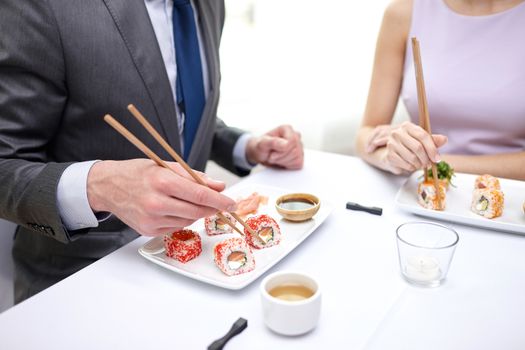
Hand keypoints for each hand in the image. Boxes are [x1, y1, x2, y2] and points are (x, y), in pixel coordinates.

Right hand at [87, 159, 236, 235]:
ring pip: (188, 220)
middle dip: (212, 208)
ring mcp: (151, 219)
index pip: (200, 194)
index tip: (231, 203)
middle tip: (220, 203)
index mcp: (162, 182)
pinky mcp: (147, 230)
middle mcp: (156, 203)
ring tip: (188, 200)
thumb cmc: (137, 173)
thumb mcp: (166, 166)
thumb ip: (195, 177)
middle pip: (197, 211)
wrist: (107, 186)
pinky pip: (175, 227)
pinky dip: (181, 219)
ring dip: (196, 212)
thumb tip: (219, 186)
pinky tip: (174, 208)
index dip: (220, 200)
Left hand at [245, 125, 303, 169]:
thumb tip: (285, 144)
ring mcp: (299, 146)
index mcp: (287, 129)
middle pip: (295, 151)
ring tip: (276, 158)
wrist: (261, 154)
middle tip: (272, 156)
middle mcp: (295, 136)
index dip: (281, 151)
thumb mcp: (262, 144)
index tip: (272, 154)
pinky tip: (281, 161)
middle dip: (281, 157)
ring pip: (297, 158)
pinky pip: (298, 164)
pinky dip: (288, 166)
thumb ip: (272, 142)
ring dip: (283, 162)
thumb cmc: (261, 147)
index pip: (292, 141)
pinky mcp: (300, 156)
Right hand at [366, 122, 447, 174]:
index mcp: (407, 126)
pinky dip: (411, 168)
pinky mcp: (389, 155)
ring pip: (412, 158)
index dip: (432, 148)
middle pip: (418, 148)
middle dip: (426, 158)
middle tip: (429, 164)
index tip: (437, 158)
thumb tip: (444, 139)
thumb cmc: (408, 146)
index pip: (423, 136)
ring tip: (420, 165)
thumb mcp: (421, 141)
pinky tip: (412, 166)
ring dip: (419, 164)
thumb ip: (432, 140)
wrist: (391, 153)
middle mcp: (398, 133)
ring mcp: (392, 144)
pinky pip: (406, 164)